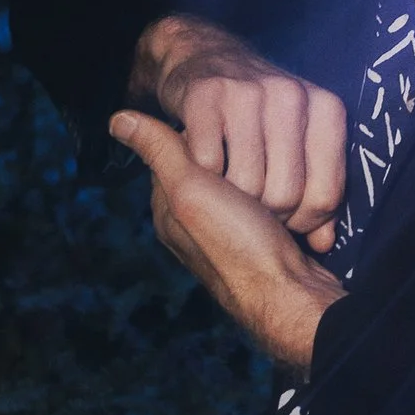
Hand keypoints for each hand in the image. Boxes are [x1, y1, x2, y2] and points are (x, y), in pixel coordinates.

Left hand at [109, 108, 346, 370]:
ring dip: (269, 172)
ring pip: (252, 177)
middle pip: (219, 162)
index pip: (180, 148)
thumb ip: (159, 151)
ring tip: (280, 172)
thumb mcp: (190, 191)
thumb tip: (117, 118)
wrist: (294, 296)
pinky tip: (297, 187)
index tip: (227, 125)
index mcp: (172, 209)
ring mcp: (238, 229)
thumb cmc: (238, 247)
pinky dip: (289, 192)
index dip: (204, 132)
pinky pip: (278, 198)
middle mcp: (200, 220)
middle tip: (260, 149)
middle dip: (240, 153)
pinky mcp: (271, 235)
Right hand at [129, 16, 347, 253]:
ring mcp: (248, 92)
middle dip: (265, 212)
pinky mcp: (204, 95)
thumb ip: (320, 192)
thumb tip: (325, 244)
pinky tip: (208, 160)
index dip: (304, 219)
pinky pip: (206, 164)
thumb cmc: (262, 114)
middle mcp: (292, 95)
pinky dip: (203, 173)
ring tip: (230, 181)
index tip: (287, 212)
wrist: (207, 56)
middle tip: (253, 200)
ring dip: (231, 196)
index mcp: (326, 108)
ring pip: (246, 184)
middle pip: (284, 195)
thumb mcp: (301, 142)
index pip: (326, 195)